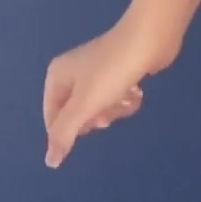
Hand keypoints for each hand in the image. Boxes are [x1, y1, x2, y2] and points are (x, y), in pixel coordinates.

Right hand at [42, 7, 181, 168]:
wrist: (150, 39)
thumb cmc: (112, 72)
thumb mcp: (84, 105)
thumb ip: (65, 134)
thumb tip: (50, 162)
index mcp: (57, 76)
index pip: (53, 119)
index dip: (72, 128)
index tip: (92, 124)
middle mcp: (73, 73)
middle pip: (78, 115)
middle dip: (97, 117)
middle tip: (109, 109)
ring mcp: (97, 72)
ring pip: (100, 108)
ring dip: (116, 109)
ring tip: (128, 97)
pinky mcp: (119, 72)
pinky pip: (116, 97)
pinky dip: (127, 99)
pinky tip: (138, 91)